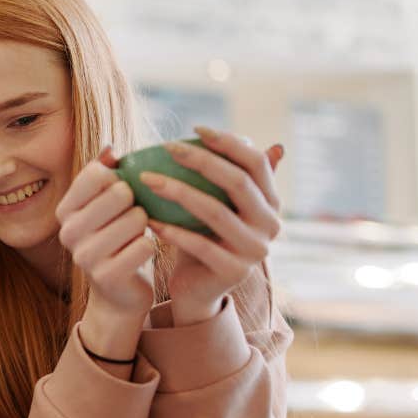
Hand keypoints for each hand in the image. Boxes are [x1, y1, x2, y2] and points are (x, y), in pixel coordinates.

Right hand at [55, 148, 154, 360]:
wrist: (118, 294)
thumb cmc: (115, 240)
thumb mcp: (104, 207)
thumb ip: (105, 175)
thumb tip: (111, 148)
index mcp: (65, 210)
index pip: (97, 173)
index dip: (119, 178)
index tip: (122, 193)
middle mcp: (68, 231)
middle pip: (120, 192)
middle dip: (137, 202)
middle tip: (133, 217)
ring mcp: (84, 255)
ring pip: (136, 217)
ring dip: (146, 224)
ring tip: (137, 234)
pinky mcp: (106, 275)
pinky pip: (145, 244)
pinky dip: (150, 245)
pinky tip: (140, 253)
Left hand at [142, 129, 283, 324]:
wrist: (198, 289)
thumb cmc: (203, 237)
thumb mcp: (215, 204)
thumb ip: (223, 175)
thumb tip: (227, 134)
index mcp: (271, 203)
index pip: (257, 163)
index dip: (229, 142)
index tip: (195, 128)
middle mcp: (271, 225)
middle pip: (237, 182)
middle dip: (201, 160)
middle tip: (167, 147)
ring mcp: (255, 250)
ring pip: (215, 212)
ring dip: (177, 191)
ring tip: (147, 179)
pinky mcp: (233, 271)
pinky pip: (199, 244)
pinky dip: (171, 230)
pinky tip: (148, 218)